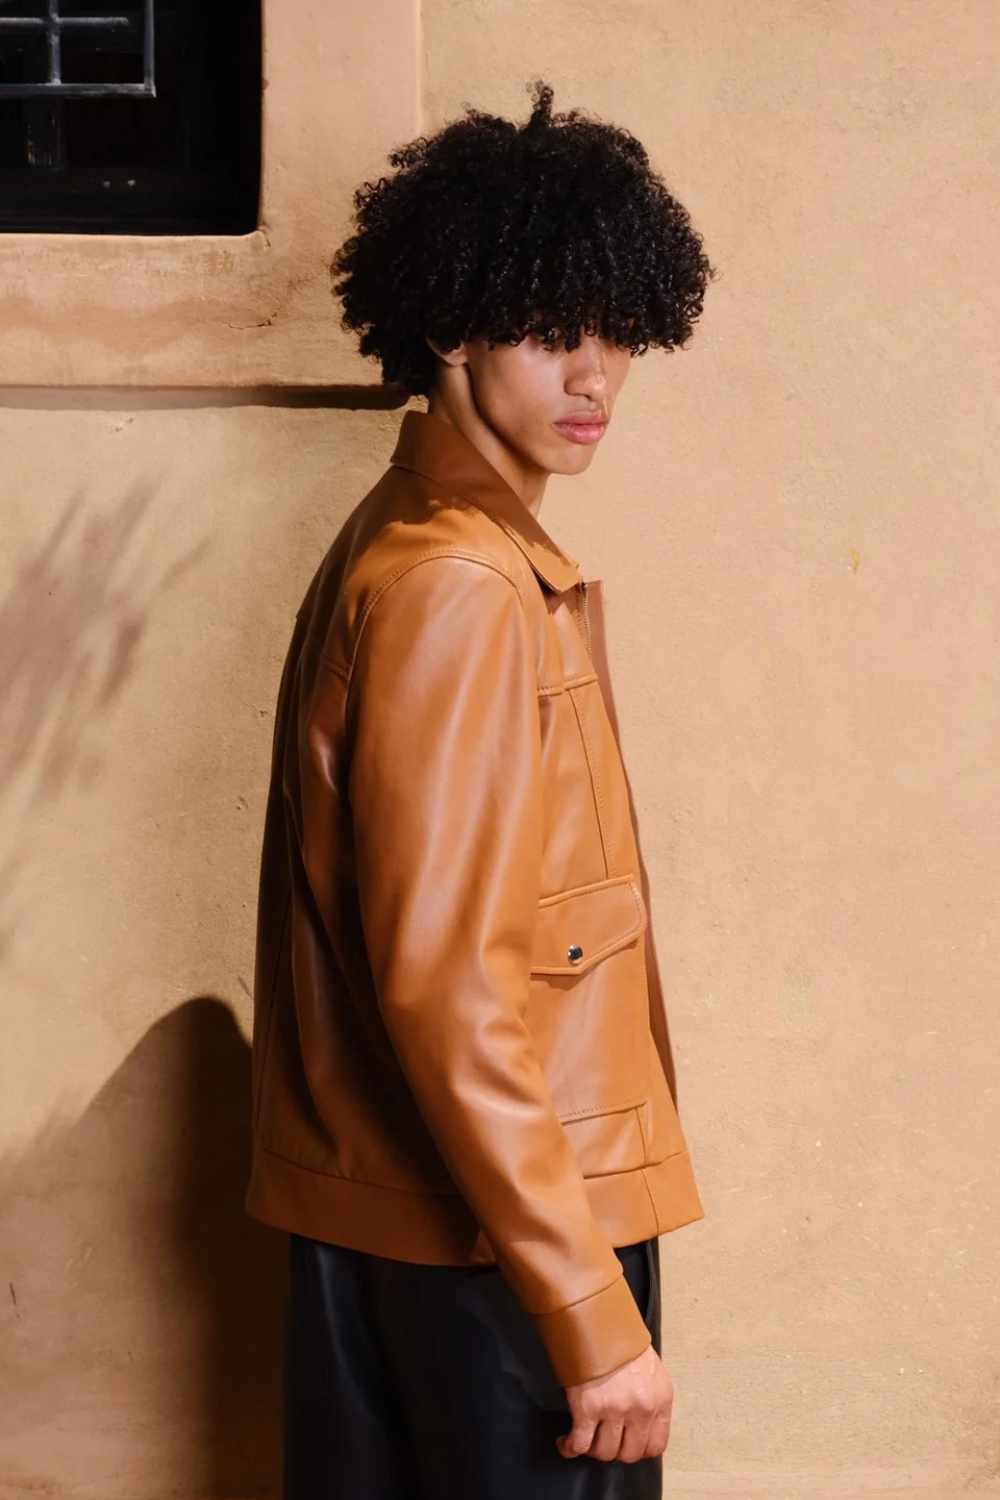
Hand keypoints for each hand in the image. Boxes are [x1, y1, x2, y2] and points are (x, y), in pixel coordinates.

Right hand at [555, 1343, 672, 1462]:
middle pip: (628, 1453)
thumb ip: (649, 1397)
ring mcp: (615, 1410)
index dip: (638, 1449)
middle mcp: (640, 1408)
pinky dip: (570, 1447)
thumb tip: (639, 1421)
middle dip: (614, 1450)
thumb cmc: (621, 1338)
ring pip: (604, 1452)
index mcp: (660, 1398)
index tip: (627, 1445)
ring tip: (585, 1438)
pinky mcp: (588, 1408)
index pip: (655, 1446)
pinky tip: (566, 1443)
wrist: (599, 1318)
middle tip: (603, 1439)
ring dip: (592, 1448)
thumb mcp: (650, 1368)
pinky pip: (579, 1443)